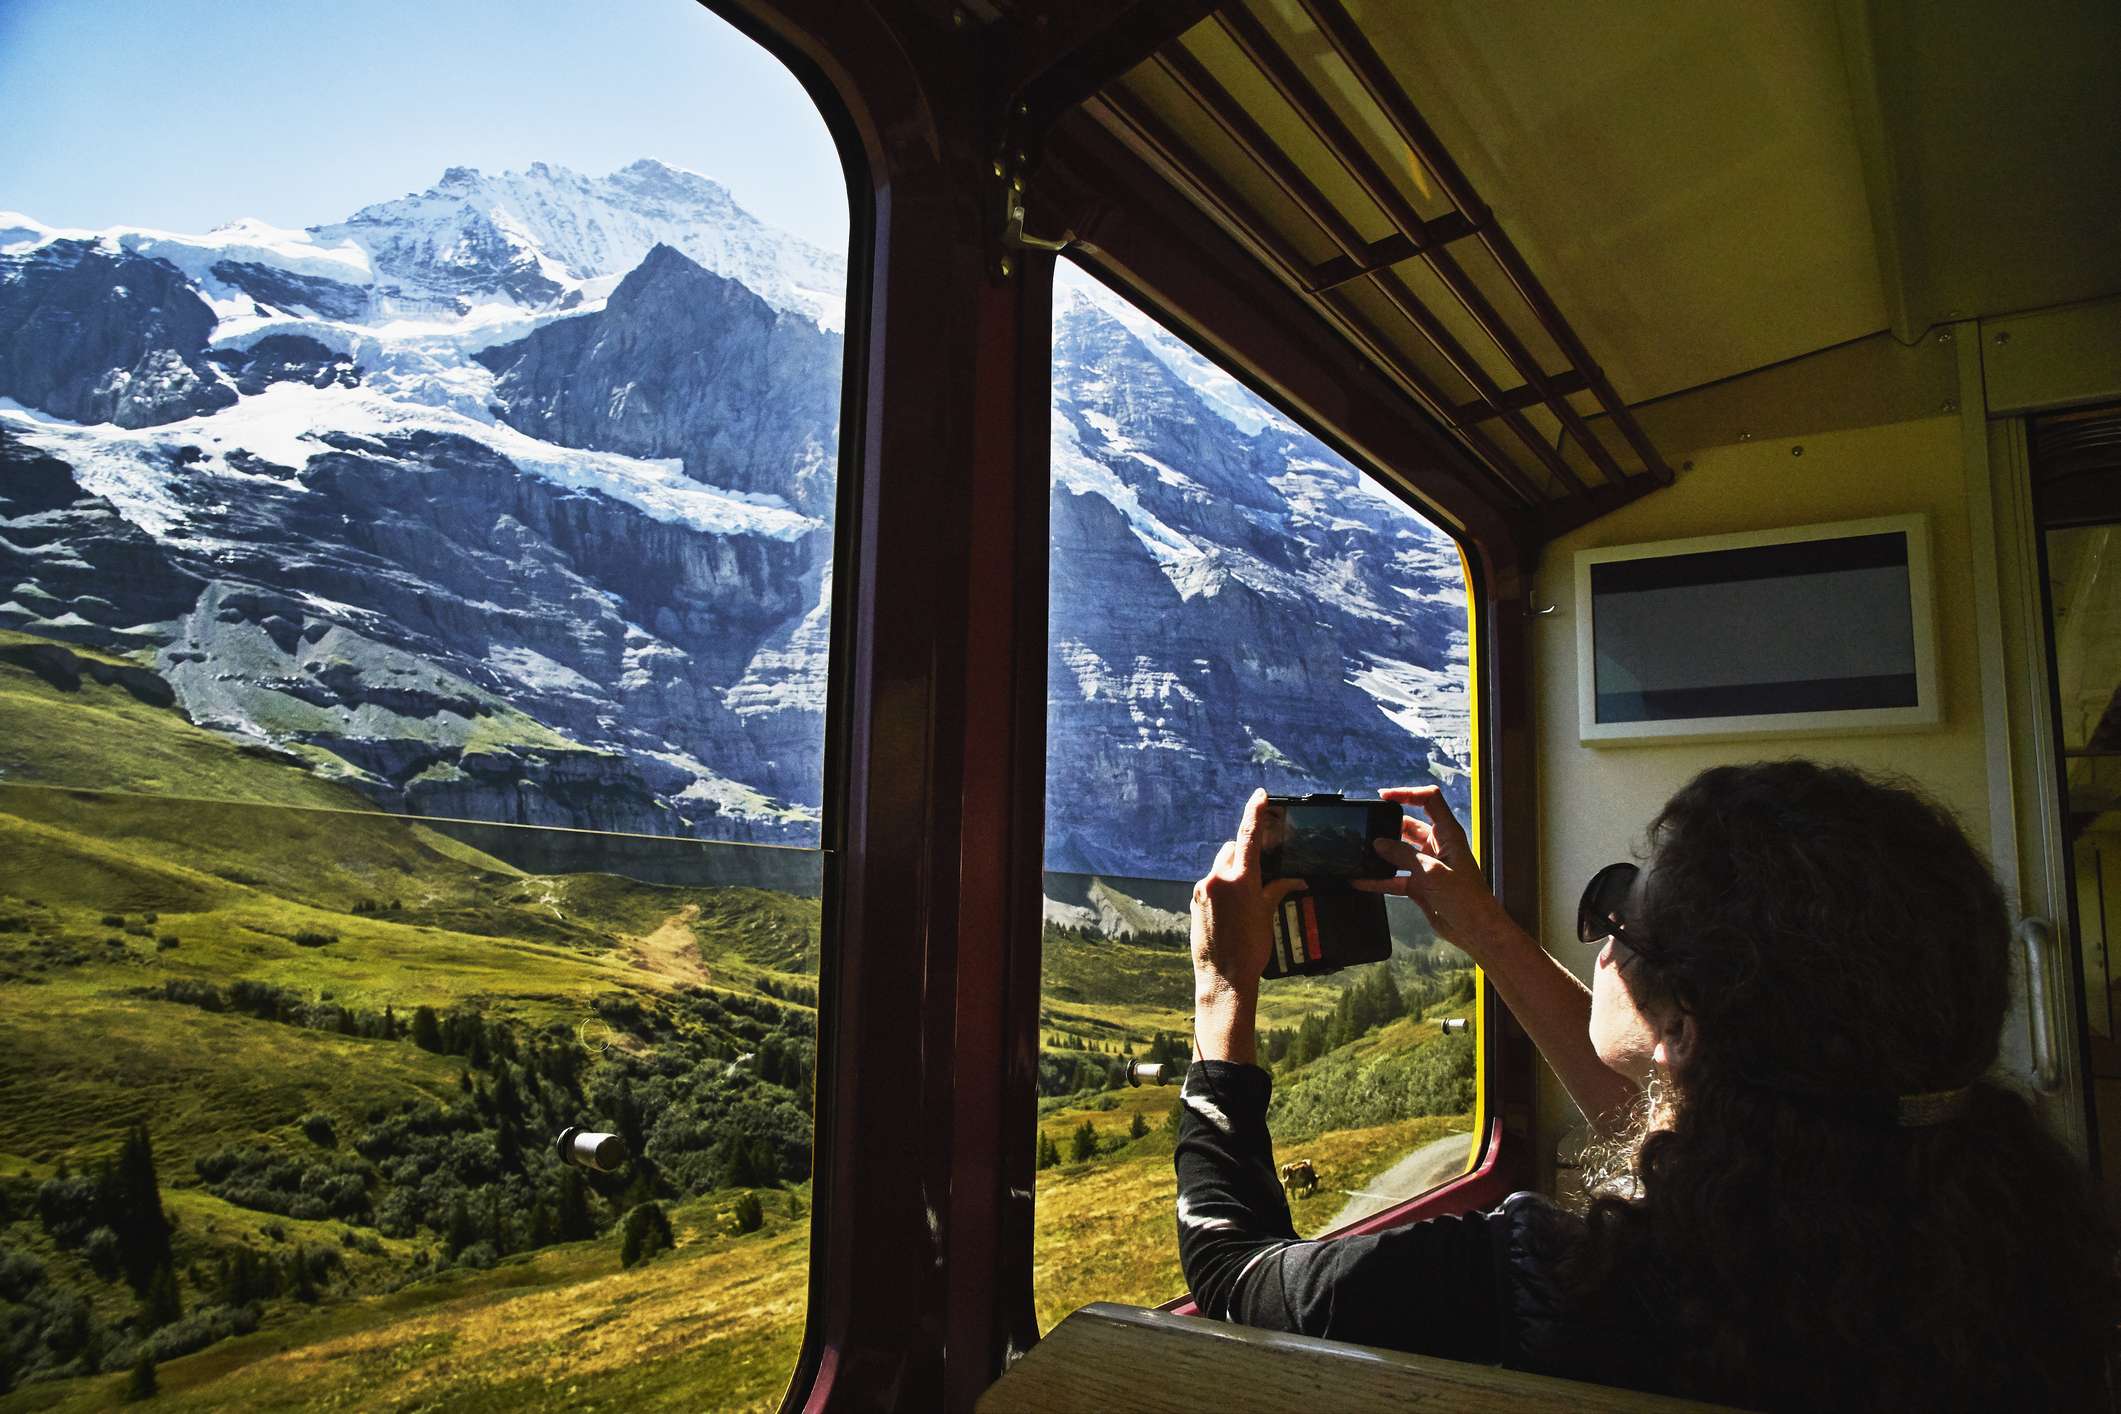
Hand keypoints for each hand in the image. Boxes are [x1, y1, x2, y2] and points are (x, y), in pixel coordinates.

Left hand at [1191, 788, 1305, 1001]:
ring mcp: (1203, 890)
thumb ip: (1277, 889)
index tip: (1261, 795)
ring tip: (1245, 898)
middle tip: (1259, 872)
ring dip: (1232, 873)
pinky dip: (1222, 888)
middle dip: (1245, 854)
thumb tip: (1294, 878)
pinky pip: (1211, 883)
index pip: (1249, 835)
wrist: (1224, 978)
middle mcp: (1218, 879)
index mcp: (1240, 880)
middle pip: (1232, 849)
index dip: (1255, 811)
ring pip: (1220, 866)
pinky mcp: (1195, 901)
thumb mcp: (1268, 915)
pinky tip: (1231, 909)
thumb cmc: (1251, 949)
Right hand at [1355, 786, 1508, 953]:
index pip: (1429, 800)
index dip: (1407, 793)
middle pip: (1408, 825)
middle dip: (1387, 826)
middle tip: (1367, 829)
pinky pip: (1395, 877)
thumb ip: (1403, 855)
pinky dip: (1379, 878)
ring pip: (1399, 852)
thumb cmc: (1465, 899)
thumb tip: (1378, 844)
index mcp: (1447, 834)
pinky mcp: (1420, 885)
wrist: (1474, 930)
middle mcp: (1437, 846)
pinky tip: (1361, 880)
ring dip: (1381, 854)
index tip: (1384, 797)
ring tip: (1360, 853)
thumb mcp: (1431, 872)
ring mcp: (1427, 865)